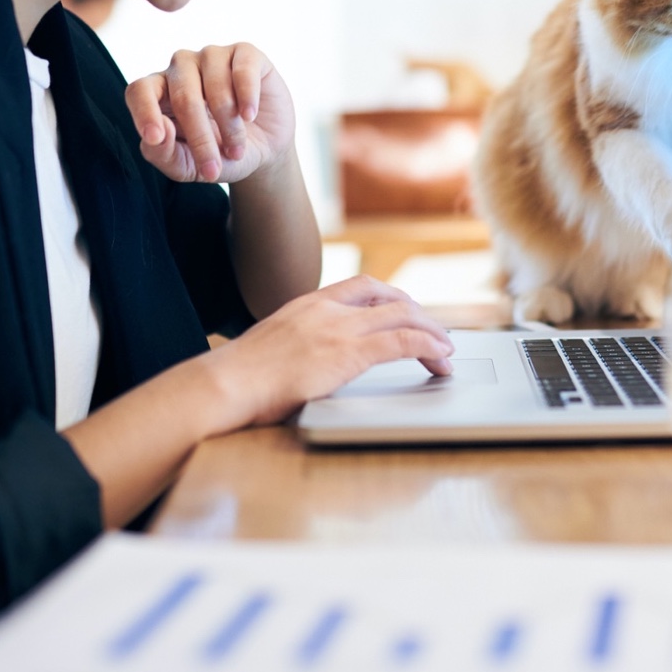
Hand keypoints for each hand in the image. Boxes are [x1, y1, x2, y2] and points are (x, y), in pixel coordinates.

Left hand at [125, 43, 293, 183]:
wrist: (266, 149)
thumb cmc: (219, 154)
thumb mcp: (189, 167)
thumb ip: (164, 155)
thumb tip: (159, 132)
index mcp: (159, 92)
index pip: (140, 91)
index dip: (144, 111)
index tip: (155, 137)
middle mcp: (181, 68)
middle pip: (183, 96)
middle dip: (200, 138)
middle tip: (213, 169)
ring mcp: (213, 56)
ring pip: (215, 85)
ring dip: (229, 125)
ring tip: (236, 149)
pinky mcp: (245, 54)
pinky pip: (242, 70)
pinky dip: (247, 96)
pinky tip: (249, 115)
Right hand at [198, 275, 455, 430]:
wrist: (223, 385)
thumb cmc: (238, 378)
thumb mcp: (271, 348)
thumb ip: (297, 345)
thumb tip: (306, 362)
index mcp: (308, 303)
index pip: (362, 286)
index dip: (392, 298)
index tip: (407, 313)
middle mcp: (326, 308)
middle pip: (388, 297)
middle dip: (418, 313)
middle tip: (435, 334)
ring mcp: (338, 328)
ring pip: (403, 316)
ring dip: (431, 332)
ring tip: (447, 351)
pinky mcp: (346, 353)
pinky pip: (400, 342)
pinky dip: (427, 346)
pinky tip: (440, 358)